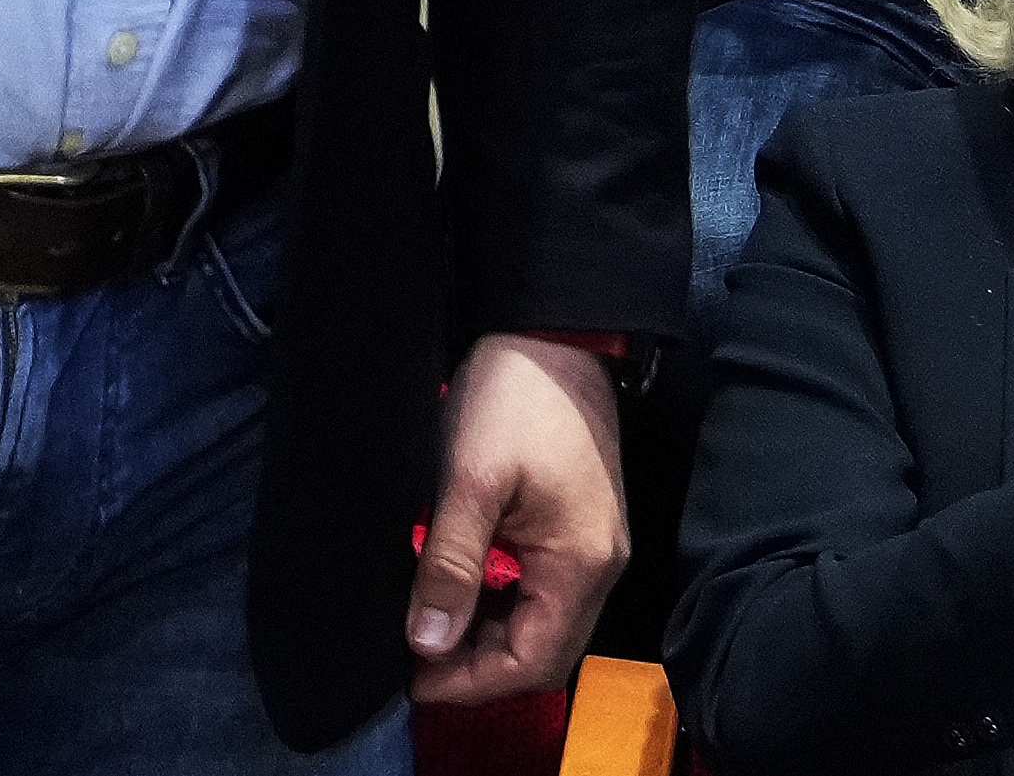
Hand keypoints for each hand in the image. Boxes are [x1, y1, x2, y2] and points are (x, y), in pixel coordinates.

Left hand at [406, 334, 624, 705]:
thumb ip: (451, 564)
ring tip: (430, 627)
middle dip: (479, 667)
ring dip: (489, 636)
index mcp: (580, 564)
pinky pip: (543, 590)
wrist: (553, 333)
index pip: (532, 661)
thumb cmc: (515, 397)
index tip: (414, 679)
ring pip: (543, 623)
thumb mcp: (470, 479)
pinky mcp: (579, 527)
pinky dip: (502, 603)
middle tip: (416, 659)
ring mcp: (593, 548)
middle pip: (543, 652)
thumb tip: (429, 642)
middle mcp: (599, 567)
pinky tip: (460, 588)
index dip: (471, 681)